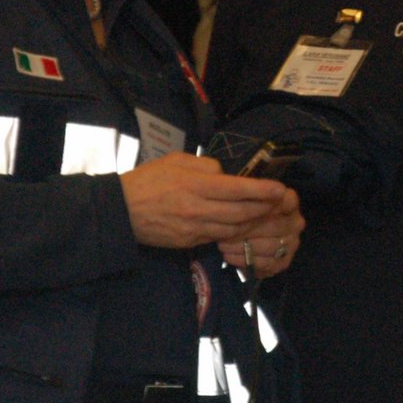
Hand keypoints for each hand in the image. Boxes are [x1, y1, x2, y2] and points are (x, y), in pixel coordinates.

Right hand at [119, 152, 288, 248]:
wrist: (121, 211)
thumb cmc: (148, 180)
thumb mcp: (176, 160)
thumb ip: (205, 165)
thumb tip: (226, 174)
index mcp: (194, 184)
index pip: (236, 188)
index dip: (262, 190)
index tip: (280, 189)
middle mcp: (197, 208)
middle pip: (241, 212)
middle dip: (265, 209)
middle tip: (281, 204)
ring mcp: (194, 228)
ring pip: (234, 229)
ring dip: (254, 224)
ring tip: (268, 216)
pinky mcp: (190, 242)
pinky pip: (220, 237)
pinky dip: (236, 233)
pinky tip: (245, 227)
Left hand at [217, 186, 303, 277]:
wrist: (243, 237)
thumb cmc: (240, 211)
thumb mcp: (241, 195)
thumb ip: (245, 190)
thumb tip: (241, 183)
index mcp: (289, 201)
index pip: (285, 201)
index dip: (265, 206)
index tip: (241, 211)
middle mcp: (296, 222)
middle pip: (275, 226)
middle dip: (248, 230)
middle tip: (224, 232)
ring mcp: (292, 243)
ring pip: (270, 246)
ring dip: (244, 247)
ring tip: (222, 244)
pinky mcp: (284, 262)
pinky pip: (267, 264)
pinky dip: (247, 261)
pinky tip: (230, 256)